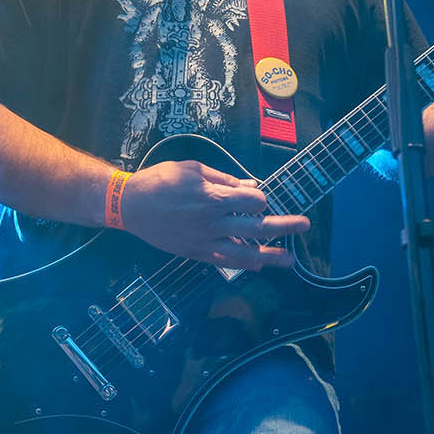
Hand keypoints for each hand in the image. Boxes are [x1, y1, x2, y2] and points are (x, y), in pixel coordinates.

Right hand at [120, 159, 309, 269]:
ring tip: (290, 259)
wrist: (129, 205)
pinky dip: (243, 264)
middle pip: (257, 228)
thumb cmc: (159, 181)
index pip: (252, 201)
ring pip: (244, 252)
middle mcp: (212, 222)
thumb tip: (250, 185)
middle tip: (305, 224)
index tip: (259, 198)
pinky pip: (224, 262)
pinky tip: (259, 265)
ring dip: (270, 255)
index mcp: (212, 197)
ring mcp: (204, 241)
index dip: (261, 199)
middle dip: (284, 225)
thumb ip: (223, 179)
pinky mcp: (195, 253)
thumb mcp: (192, 168)